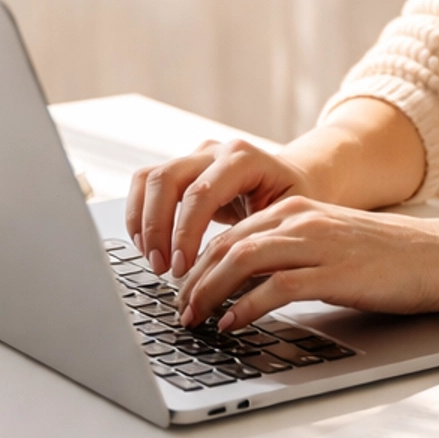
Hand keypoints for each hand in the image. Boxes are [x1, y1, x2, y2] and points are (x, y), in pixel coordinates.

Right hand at [126, 138, 320, 279]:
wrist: (299, 180)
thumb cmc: (297, 203)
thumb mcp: (289, 222)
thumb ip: (259, 245)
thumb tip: (230, 286)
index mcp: (245, 159)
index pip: (202, 191)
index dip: (185, 231)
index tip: (181, 268)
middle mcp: (216, 152)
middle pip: (167, 179)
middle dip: (157, 228)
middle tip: (163, 268)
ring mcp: (195, 158)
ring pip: (149, 178)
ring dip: (143, 222)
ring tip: (153, 260)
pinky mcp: (182, 170)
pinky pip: (146, 184)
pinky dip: (140, 216)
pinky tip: (148, 246)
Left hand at [175, 199, 438, 331]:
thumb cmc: (388, 257)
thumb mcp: (328, 245)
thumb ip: (289, 256)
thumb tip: (245, 287)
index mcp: (295, 209)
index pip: (228, 234)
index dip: (197, 265)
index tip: (182, 292)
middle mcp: (300, 220)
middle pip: (225, 246)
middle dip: (194, 282)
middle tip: (179, 313)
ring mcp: (316, 244)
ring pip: (241, 261)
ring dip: (210, 293)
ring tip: (195, 320)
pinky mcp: (333, 272)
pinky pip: (275, 287)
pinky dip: (246, 307)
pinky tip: (233, 325)